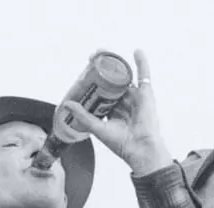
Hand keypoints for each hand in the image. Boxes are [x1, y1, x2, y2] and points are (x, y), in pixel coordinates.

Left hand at [56, 49, 172, 174]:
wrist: (139, 149)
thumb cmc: (122, 144)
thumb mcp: (98, 128)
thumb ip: (83, 116)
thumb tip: (67, 104)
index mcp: (113, 109)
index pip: (102, 90)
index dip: (94, 80)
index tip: (84, 71)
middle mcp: (124, 101)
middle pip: (112, 80)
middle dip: (103, 67)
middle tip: (92, 58)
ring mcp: (135, 97)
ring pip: (124, 76)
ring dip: (116, 63)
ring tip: (104, 52)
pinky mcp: (146, 95)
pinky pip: (144, 75)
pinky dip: (142, 63)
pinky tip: (137, 52)